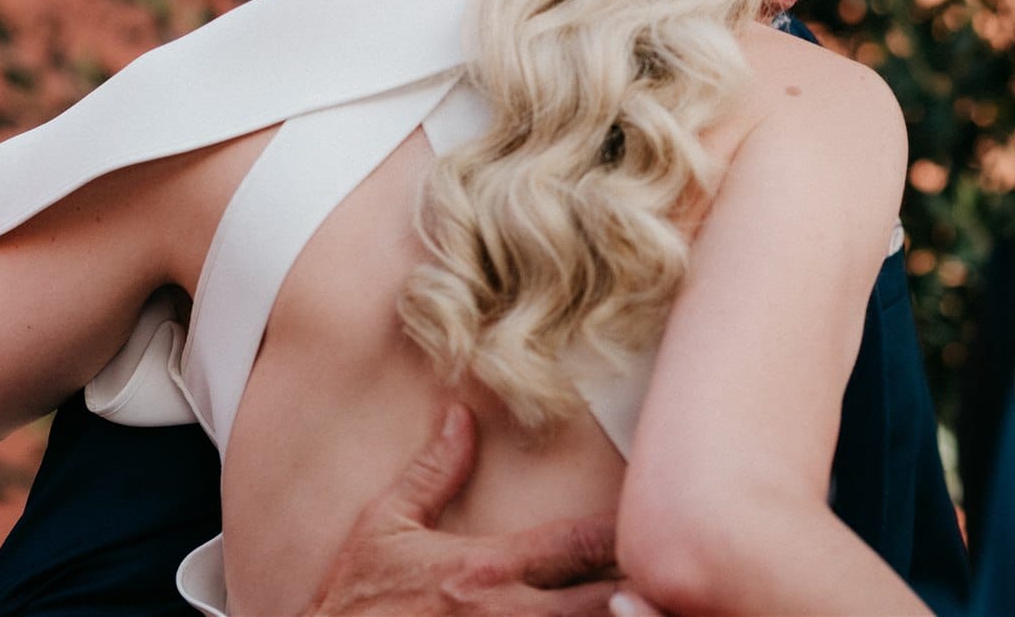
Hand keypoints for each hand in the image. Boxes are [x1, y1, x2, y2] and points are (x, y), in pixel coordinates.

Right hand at [305, 403, 619, 615]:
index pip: (581, 544)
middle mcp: (508, 614)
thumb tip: (461, 417)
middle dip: (636, 586)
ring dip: (618, 615)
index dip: (622, 535)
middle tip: (661, 572)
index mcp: (487, 568)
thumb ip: (432, 474)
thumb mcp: (384, 529)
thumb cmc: (353, 606)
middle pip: (605, 600)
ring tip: (643, 602)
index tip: (648, 522)